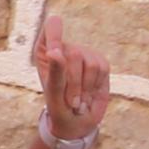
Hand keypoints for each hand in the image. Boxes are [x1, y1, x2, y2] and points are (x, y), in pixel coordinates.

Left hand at [33, 13, 108, 148]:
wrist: (76, 122)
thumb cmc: (58, 107)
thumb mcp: (53, 92)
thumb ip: (56, 72)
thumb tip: (55, 51)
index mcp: (46, 50)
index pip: (53, 26)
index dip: (56, 34)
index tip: (54, 51)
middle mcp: (66, 48)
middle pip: (74, 53)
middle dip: (73, 82)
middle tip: (70, 102)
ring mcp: (84, 53)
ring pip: (90, 63)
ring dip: (84, 88)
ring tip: (78, 102)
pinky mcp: (100, 61)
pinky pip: (102, 69)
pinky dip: (95, 87)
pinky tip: (88, 96)